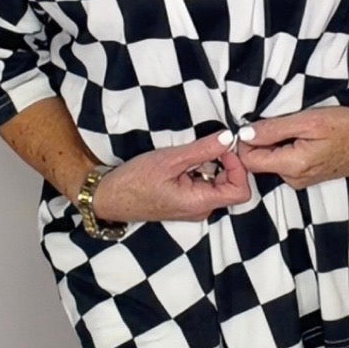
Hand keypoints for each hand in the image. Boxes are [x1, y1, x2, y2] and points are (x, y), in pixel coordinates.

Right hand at [91, 138, 251, 225]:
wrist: (108, 197)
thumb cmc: (135, 181)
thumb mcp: (170, 159)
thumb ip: (202, 150)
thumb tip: (228, 138)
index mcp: (199, 203)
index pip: (240, 191)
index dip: (238, 167)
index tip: (223, 148)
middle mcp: (200, 210)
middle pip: (230, 186)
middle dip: (225, 163)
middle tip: (209, 144)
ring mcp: (192, 208)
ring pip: (216, 184)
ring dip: (210, 165)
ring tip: (190, 152)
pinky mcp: (184, 203)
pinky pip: (203, 186)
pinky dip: (199, 171)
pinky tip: (182, 161)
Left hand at [236, 106, 348, 189]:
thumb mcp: (310, 120)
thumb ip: (275, 129)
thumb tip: (244, 134)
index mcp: (293, 166)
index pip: (249, 161)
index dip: (245, 141)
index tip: (252, 122)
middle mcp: (294, 179)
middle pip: (259, 162)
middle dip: (261, 140)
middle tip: (279, 120)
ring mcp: (302, 181)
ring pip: (273, 161)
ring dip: (276, 143)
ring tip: (297, 127)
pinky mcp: (308, 177)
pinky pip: (286, 162)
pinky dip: (288, 148)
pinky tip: (305, 136)